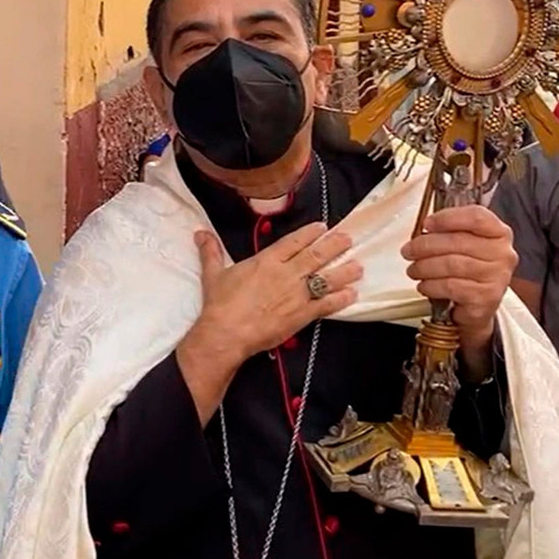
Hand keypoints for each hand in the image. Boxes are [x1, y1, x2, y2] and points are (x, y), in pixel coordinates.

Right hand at [189, 222, 360, 360]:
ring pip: (326, 278)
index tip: (323, 226)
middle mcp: (286, 274)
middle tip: (348, 238)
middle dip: (335, 246)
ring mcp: (296, 294)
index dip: (310, 233)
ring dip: (344, 271)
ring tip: (358, 266)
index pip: (294, 241)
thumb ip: (211, 251)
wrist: (226, 332)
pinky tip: (352, 294)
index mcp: (267, 260)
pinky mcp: (302, 315)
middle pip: (316, 255)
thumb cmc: (220, 304)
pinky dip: (341, 299)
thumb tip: (199, 233)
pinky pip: (326, 304)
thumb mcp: (214, 274)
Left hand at [401, 206, 516, 373]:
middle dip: (425, 245)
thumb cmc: (469, 270)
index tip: (427, 223)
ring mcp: (497, 277)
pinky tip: (424, 285)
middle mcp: (503, 254)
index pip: (476, 217)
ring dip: (424, 267)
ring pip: (451, 265)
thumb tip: (424, 230)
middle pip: (458, 241)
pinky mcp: (486, 298)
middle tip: (408, 251)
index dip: (448, 218)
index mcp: (499, 233)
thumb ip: (450, 232)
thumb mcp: (465, 244)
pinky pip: (450, 287)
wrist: (478, 304)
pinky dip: (431, 285)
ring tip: (414, 270)